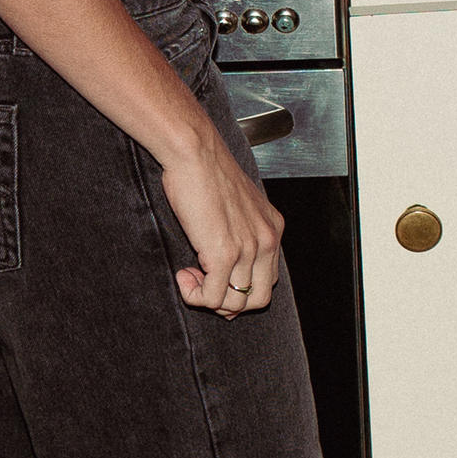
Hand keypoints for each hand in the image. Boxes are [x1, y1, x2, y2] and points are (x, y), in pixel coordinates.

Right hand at [159, 123, 288, 313]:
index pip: (269, 280)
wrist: (195, 153)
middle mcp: (267, 240)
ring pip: (235, 303)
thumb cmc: (207, 172)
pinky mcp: (224, 254)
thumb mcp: (237, 204)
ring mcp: (248, 249)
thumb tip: (226, 263)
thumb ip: (240, 231)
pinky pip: (212, 297)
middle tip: (205, 287)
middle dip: (229, 303)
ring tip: (190, 278)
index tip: (218, 280)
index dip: (242, 289)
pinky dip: (194, 295)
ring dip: (208, 299)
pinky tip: (183, 276)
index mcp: (273, 228)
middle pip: (259, 299)